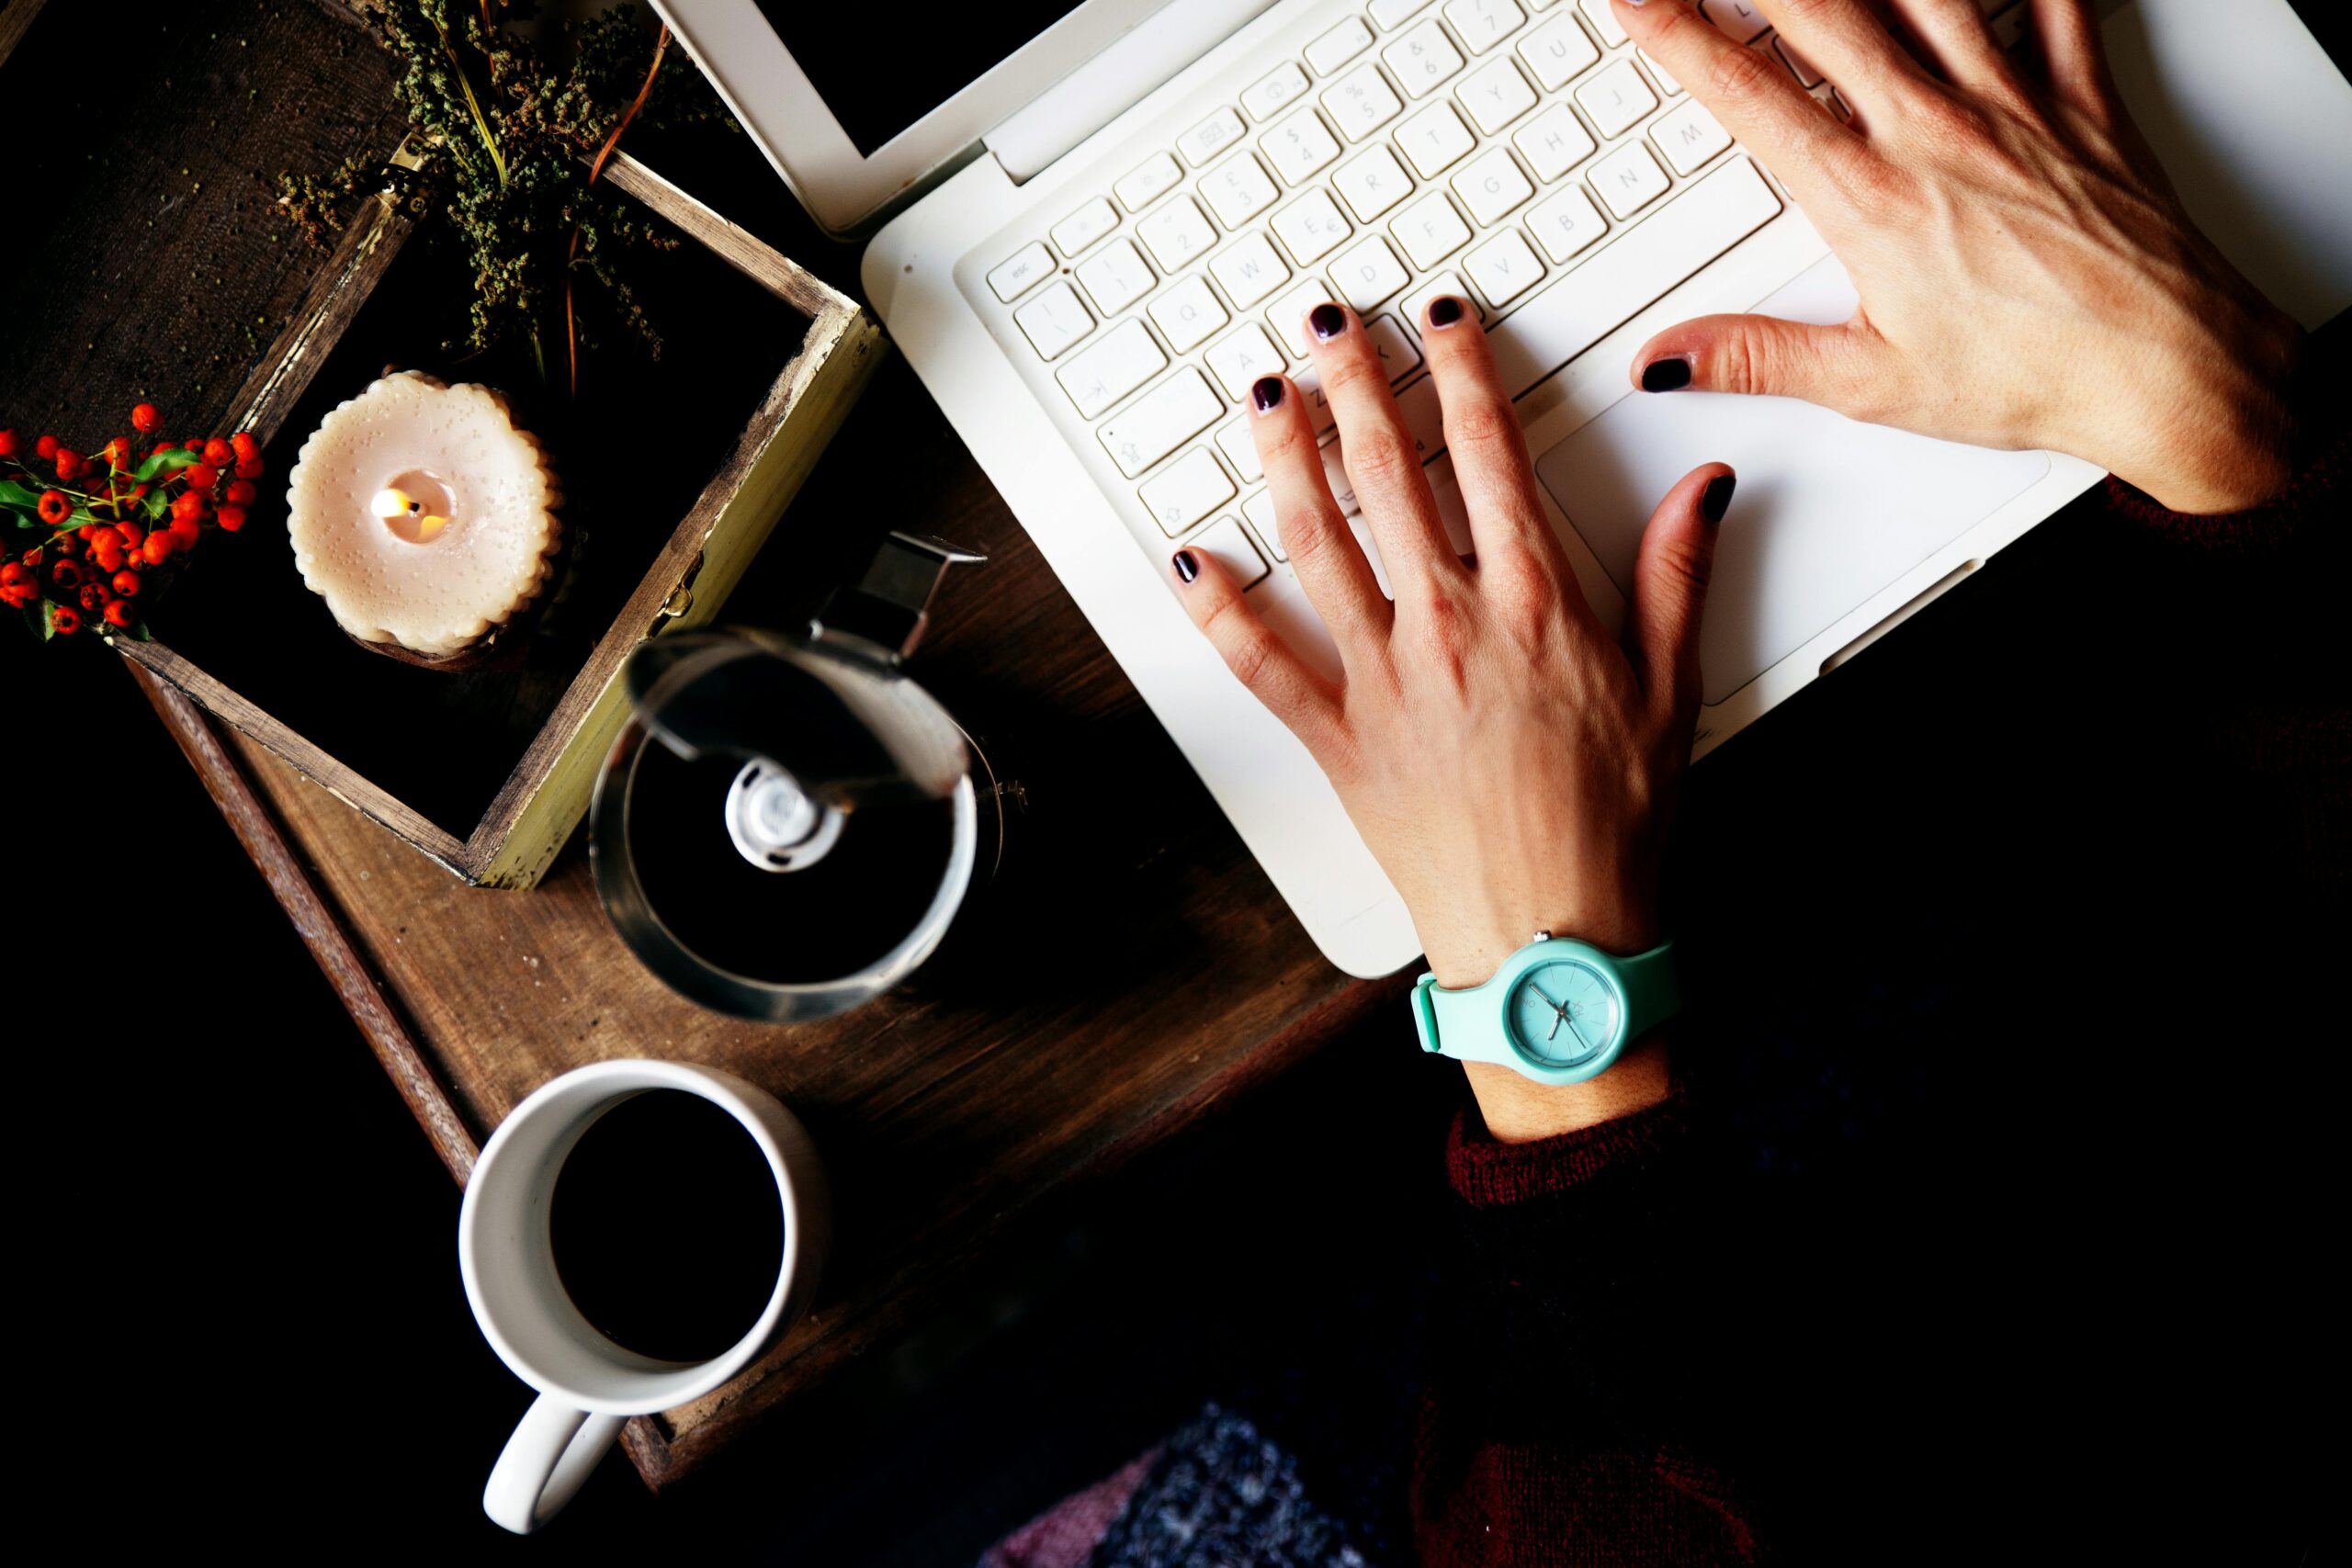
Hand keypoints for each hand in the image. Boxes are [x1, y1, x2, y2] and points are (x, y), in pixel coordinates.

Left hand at [1170, 298, 1730, 1134]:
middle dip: (1354, 383)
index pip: (1488, 451)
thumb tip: (1701, 486)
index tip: (1440, 318)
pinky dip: (1220, 610)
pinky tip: (1190, 560)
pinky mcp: (1337, 738)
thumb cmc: (1612, 826)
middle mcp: (1448, 624)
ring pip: (1317, 542)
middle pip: (1389, 474)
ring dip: (1285, 459)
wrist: (1552, 935)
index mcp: (1533, 602)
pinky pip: (1263, 663)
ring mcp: (1383, 678)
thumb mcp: (1672, 690)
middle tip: (1327, 323)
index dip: (1459, 370)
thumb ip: (1676, 575)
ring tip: (1264, 395)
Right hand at [1614, 0, 2304, 513]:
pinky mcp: (2080, 97)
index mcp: (1868, 200)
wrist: (2164, 368)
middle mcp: (1933, 131)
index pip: (1747, 96)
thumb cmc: (2035, 374)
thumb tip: (1669, 358)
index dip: (1678, 35)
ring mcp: (2011, 102)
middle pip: (1822, 13)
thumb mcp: (1872, 382)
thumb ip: (1757, 356)